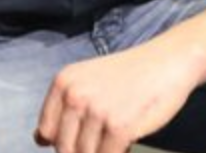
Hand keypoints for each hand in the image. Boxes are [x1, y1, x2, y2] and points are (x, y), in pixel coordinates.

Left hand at [34, 47, 199, 152]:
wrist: (166, 62)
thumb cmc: (129, 75)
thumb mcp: (86, 81)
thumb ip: (63, 108)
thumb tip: (39, 139)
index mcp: (63, 83)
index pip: (45, 132)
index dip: (62, 144)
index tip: (79, 142)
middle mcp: (74, 95)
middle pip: (64, 148)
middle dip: (81, 152)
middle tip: (102, 141)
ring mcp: (96, 111)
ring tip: (116, 139)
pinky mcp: (119, 127)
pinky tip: (125, 145)